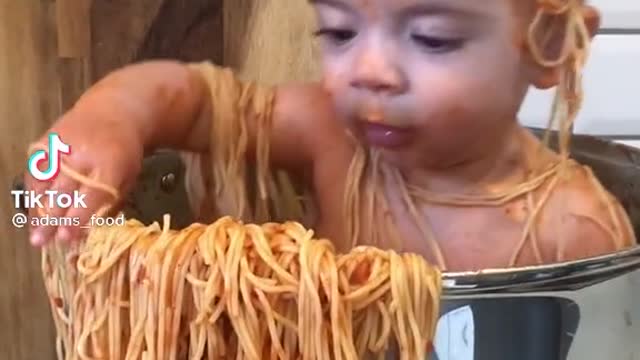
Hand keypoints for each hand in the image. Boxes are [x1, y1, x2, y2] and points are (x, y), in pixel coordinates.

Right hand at [25, 97, 144, 245]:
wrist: (113, 113)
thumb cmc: (124, 153)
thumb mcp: (128, 178)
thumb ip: (110, 204)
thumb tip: (88, 232)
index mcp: (109, 166)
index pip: (90, 197)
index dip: (76, 220)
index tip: (65, 239)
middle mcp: (83, 156)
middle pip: (63, 193)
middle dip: (51, 220)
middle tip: (41, 242)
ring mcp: (62, 147)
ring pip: (45, 184)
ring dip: (38, 210)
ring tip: (34, 232)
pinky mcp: (48, 141)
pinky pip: (36, 171)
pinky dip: (33, 192)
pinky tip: (33, 210)